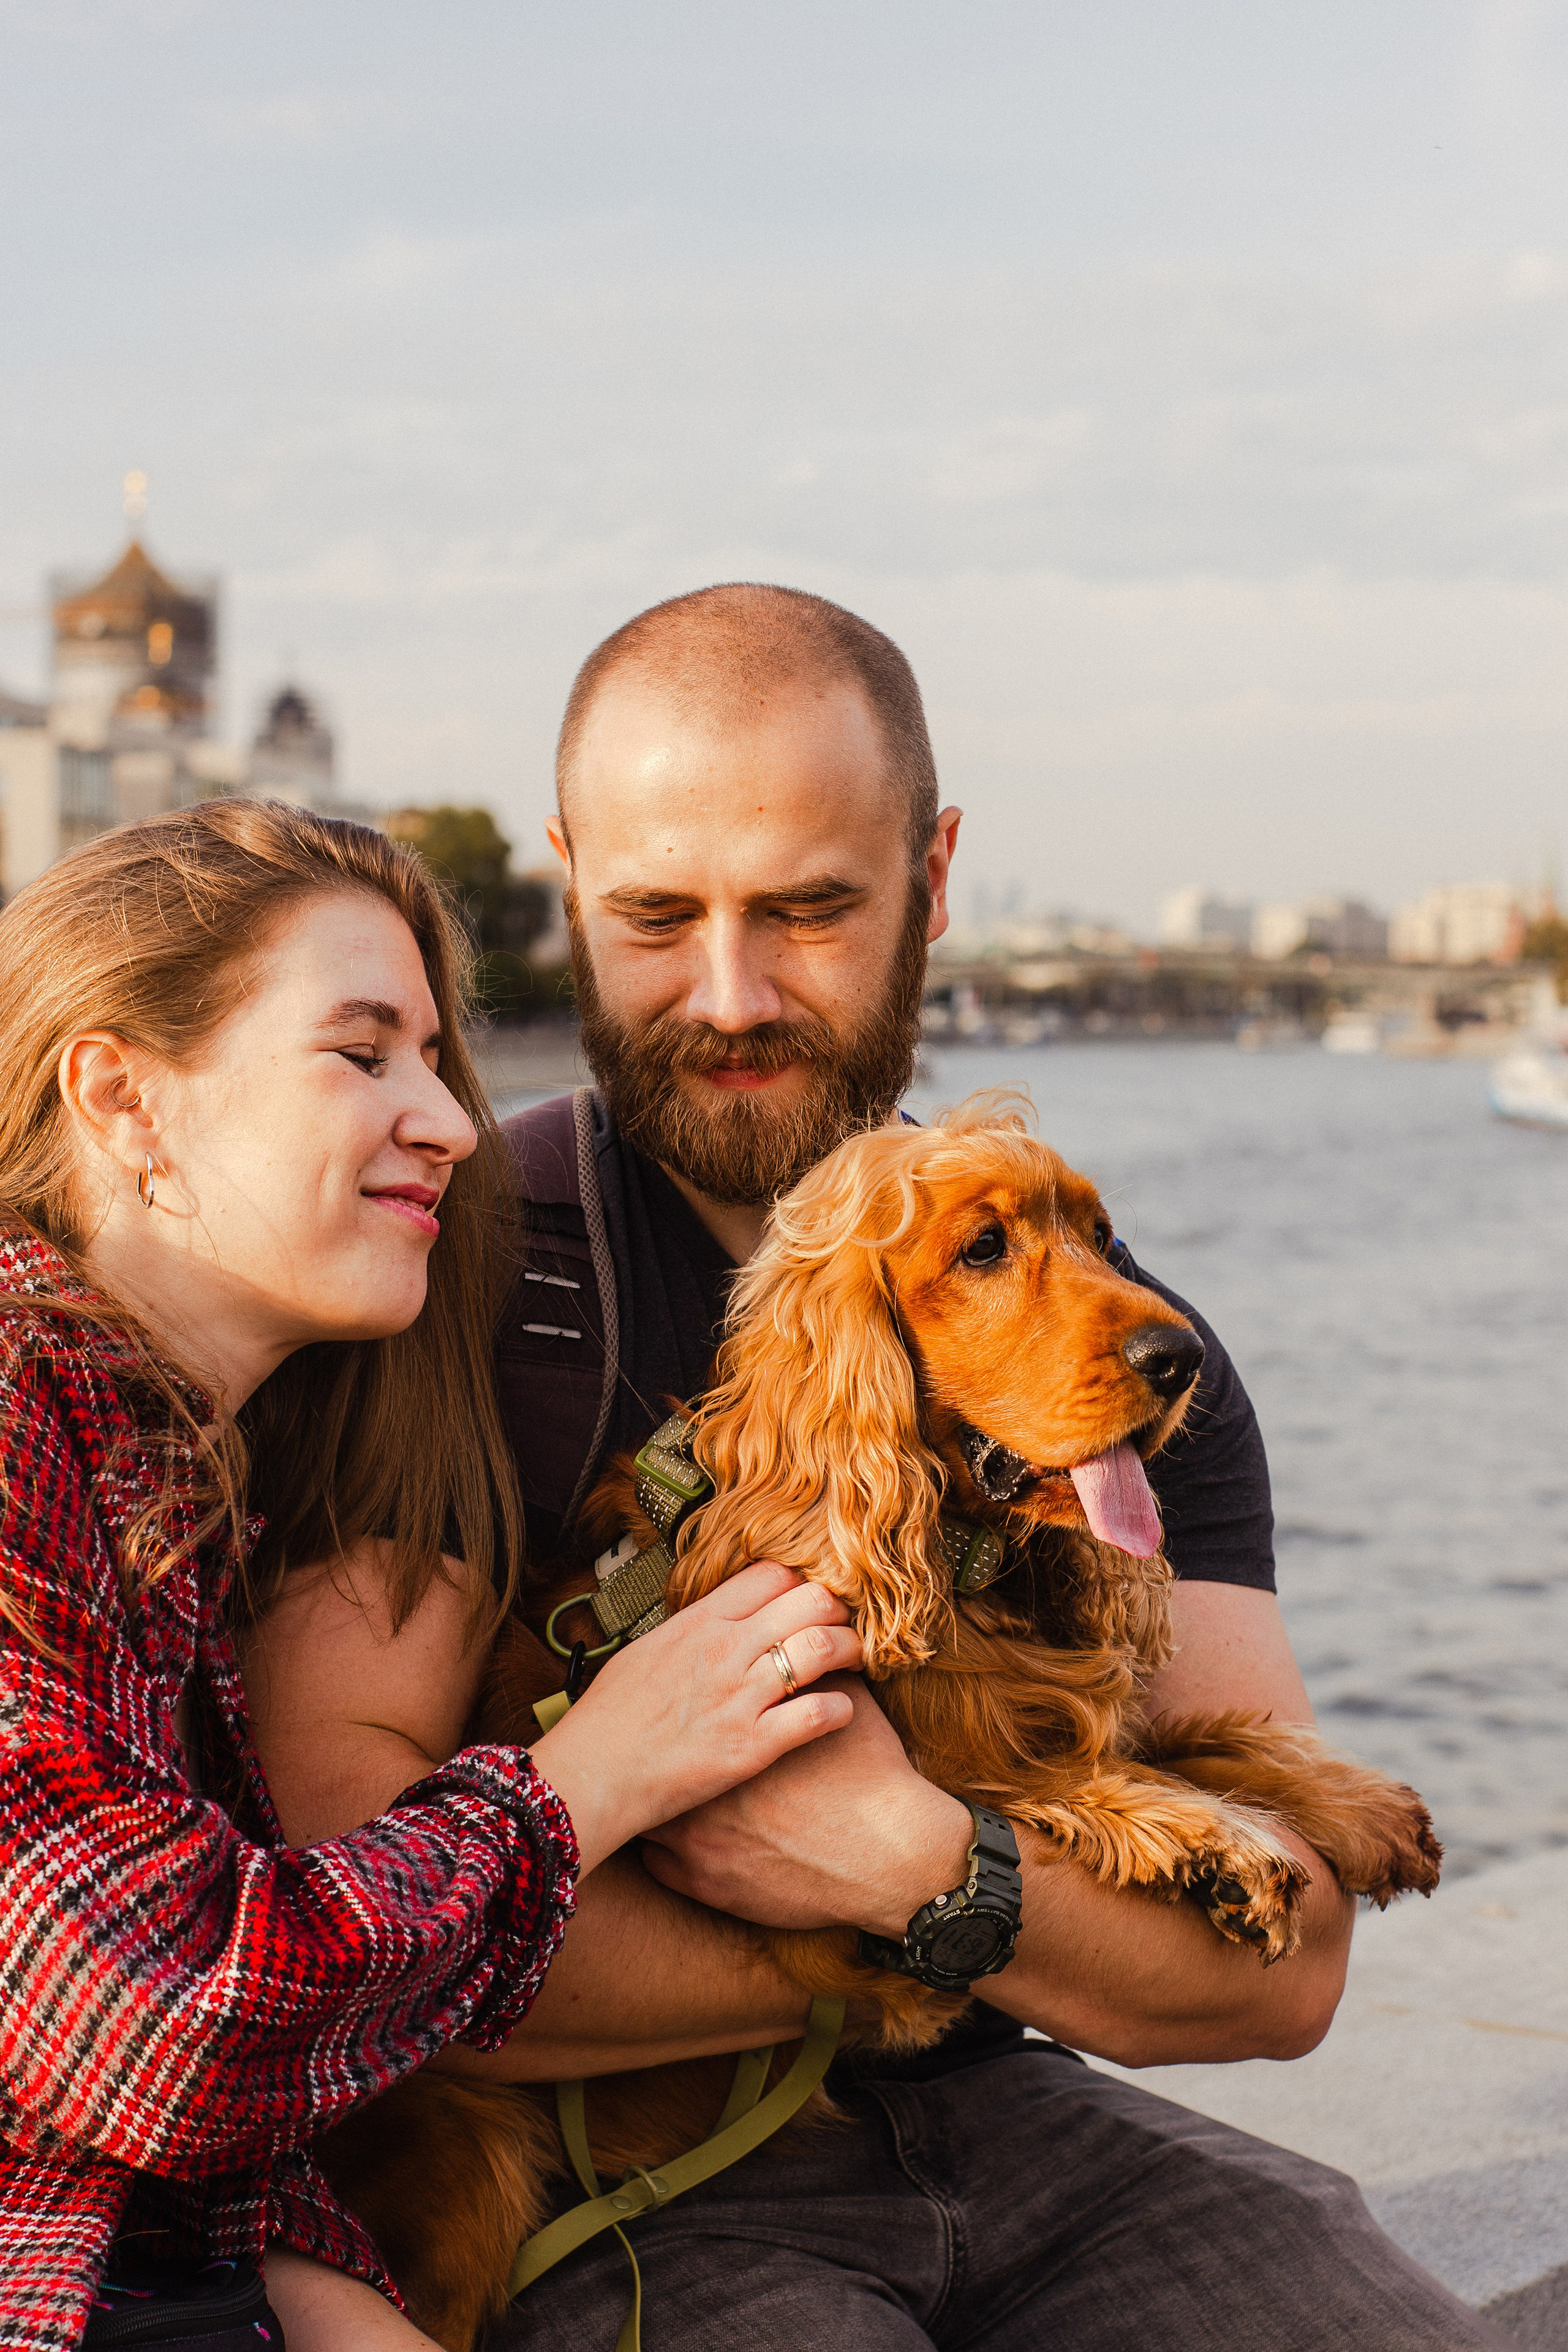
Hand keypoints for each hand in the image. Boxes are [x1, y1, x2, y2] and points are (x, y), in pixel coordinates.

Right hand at [529, 1564, 861, 1874]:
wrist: (591, 1776)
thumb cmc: (608, 1720)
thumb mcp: (644, 1653)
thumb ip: (689, 1632)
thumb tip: (714, 1621)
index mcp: (699, 1622)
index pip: (771, 1575)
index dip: (802, 1582)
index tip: (812, 1598)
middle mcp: (725, 1649)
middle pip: (809, 1601)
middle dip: (838, 1610)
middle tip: (846, 1626)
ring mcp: (740, 1696)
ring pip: (821, 1648)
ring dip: (850, 1650)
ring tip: (857, 1661)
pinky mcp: (751, 1746)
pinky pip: (816, 1715)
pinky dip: (841, 1709)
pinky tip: (844, 1712)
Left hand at [641, 1674, 972, 1938]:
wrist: (890, 1852)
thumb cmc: (872, 1776)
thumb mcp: (847, 1704)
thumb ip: (818, 1672)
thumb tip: (807, 1643)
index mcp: (733, 1727)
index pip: (678, 1708)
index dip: (677, 1708)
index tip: (682, 1710)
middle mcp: (702, 1778)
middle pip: (650, 1757)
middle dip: (656, 1751)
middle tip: (663, 1747)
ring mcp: (695, 1834)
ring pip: (645, 1814)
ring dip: (655, 1804)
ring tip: (666, 1794)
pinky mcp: (703, 1881)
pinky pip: (654, 1862)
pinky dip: (663, 1851)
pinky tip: (679, 1840)